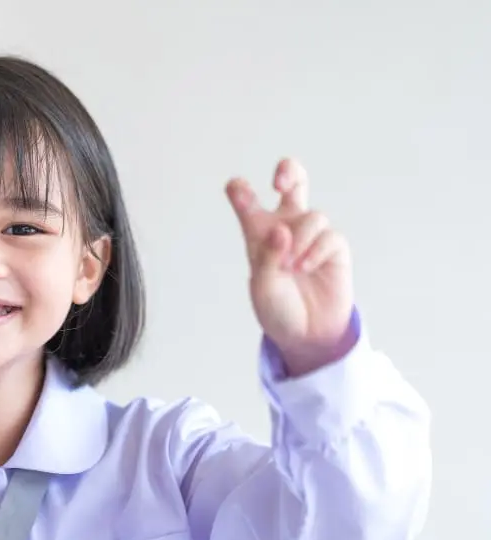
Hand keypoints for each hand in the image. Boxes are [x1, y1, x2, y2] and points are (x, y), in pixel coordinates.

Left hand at [225, 158, 354, 375]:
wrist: (304, 335)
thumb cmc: (277, 309)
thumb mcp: (262, 287)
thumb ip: (267, 257)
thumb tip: (281, 229)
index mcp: (259, 234)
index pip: (248, 202)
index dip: (241, 191)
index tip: (237, 188)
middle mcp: (286, 228)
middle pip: (294, 183)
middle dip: (289, 172)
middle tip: (280, 183)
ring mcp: (312, 236)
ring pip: (313, 216)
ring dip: (302, 240)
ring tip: (293, 267)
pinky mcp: (335, 249)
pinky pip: (330, 237)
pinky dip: (316, 251)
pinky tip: (306, 268)